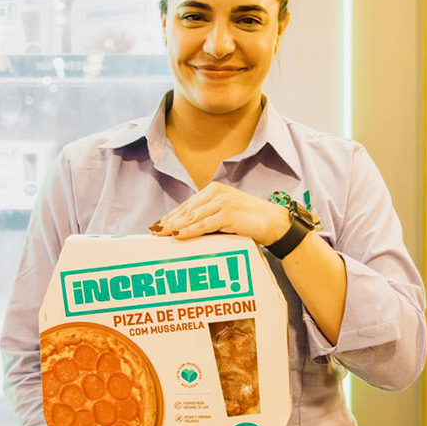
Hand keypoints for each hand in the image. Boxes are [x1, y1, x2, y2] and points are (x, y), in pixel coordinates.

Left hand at [149, 182, 290, 245]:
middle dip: (168, 221)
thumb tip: (185, 227)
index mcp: (214, 190)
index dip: (171, 215)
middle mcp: (217, 193)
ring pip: (193, 217)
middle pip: (187, 210)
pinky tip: (177, 236)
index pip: (188, 204)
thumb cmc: (249, 220)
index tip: (157, 224)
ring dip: (175, 227)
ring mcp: (222, 202)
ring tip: (161, 235)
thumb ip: (209, 215)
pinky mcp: (228, 214)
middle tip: (153, 231)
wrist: (273, 222)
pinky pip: (204, 225)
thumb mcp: (226, 213)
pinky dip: (189, 231)